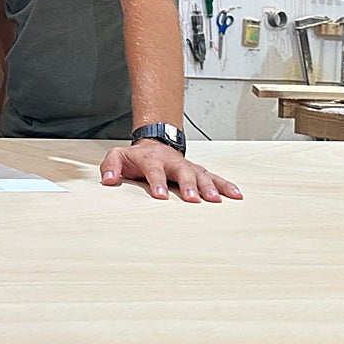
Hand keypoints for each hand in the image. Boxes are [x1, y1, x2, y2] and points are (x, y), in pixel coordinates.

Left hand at [99, 141, 241, 201]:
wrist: (155, 144)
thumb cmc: (137, 157)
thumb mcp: (118, 156)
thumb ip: (110, 167)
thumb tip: (107, 180)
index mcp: (152, 160)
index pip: (154, 171)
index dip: (158, 182)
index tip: (161, 196)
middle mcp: (172, 162)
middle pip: (182, 173)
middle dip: (188, 186)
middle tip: (192, 199)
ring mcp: (187, 166)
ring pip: (200, 175)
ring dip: (209, 187)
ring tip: (216, 200)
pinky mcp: (198, 171)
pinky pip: (214, 177)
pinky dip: (226, 185)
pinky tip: (236, 194)